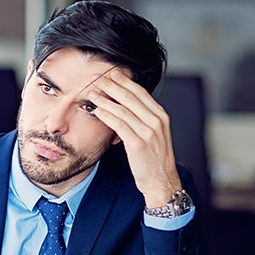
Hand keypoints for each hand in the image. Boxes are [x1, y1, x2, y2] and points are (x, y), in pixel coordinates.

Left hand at [90, 70, 181, 206]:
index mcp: (161, 116)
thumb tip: (125, 105)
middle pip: (130, 97)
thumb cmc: (154, 158)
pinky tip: (97, 110)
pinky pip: (119, 125)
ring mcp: (149, 132)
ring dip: (105, 99)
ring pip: (123, 109)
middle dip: (112, 85)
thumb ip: (143, 118)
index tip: (112, 73)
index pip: (141, 92)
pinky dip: (107, 115)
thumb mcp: (154, 134)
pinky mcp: (138, 144)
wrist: (162, 181)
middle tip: (97, 77)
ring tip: (92, 93)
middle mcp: (157, 121)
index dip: (125, 81)